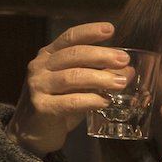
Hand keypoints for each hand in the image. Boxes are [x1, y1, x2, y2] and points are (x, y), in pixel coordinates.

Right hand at [6, 22, 130, 155]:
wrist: (32, 132)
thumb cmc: (60, 103)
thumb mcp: (80, 85)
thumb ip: (100, 74)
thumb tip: (129, 69)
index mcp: (49, 55)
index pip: (69, 37)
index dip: (89, 31)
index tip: (110, 29)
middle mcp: (40, 67)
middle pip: (73, 55)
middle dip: (101, 55)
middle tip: (124, 59)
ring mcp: (38, 86)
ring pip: (72, 77)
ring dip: (99, 78)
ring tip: (120, 82)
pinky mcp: (41, 107)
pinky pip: (69, 102)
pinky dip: (90, 100)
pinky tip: (105, 101)